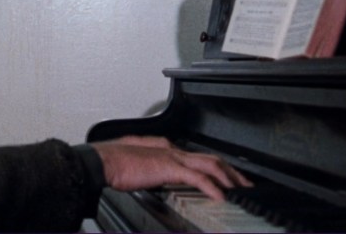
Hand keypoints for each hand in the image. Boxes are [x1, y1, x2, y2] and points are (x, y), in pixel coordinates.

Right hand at [91, 135, 251, 201]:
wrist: (101, 161)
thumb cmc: (111, 164)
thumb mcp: (135, 166)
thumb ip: (150, 171)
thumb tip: (154, 180)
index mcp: (163, 148)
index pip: (196, 157)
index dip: (213, 167)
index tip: (223, 177)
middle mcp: (171, 148)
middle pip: (210, 158)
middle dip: (230, 171)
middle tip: (244, 184)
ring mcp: (172, 156)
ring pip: (210, 164)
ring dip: (228, 178)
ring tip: (240, 190)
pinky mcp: (170, 167)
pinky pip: (199, 178)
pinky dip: (213, 188)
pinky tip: (221, 198)